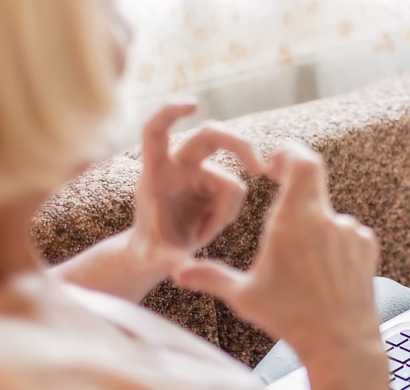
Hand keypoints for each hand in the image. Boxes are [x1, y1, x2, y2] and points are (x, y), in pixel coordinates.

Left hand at [48, 102, 264, 301]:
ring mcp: (200, 173)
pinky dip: (228, 216)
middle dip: (239, 145)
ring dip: (225, 212)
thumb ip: (166, 259)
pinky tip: (210, 230)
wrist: (159, 253)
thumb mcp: (153, 258)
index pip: (156, 130)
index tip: (194, 104)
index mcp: (156, 171)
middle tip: (260, 167)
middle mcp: (179, 165)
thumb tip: (180, 266)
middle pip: (213, 136)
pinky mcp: (216, 185)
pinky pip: (236, 195)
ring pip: (232, 181)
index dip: (170, 112)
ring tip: (203, 236)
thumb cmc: (149, 250)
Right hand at [173, 143, 386, 389]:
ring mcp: (350, 232)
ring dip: (311, 224)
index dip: (288, 152)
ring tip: (298, 259)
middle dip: (292, 183)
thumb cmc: (289, 318)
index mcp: (294, 220)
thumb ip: (210, 277)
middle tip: (279, 190)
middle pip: (312, 180)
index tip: (273, 164)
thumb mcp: (244, 297)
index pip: (301, 160)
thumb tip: (176, 273)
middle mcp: (326, 219)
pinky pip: (346, 232)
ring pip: (327, 213)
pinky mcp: (367, 248)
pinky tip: (320, 271)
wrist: (341, 343)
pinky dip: (331, 241)